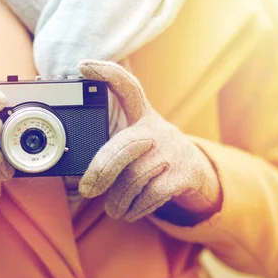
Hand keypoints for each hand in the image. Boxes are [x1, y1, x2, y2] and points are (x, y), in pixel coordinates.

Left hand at [78, 60, 221, 222]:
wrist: (198, 174)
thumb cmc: (151, 156)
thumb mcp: (136, 142)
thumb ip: (111, 150)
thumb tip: (79, 180)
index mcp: (142, 116)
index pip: (126, 86)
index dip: (106, 73)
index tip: (82, 65)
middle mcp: (157, 129)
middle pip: (123, 146)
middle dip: (102, 170)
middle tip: (87, 190)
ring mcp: (173, 151)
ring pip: (134, 178)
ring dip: (118, 200)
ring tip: (112, 208)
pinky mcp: (185, 174)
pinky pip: (151, 195)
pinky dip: (136, 208)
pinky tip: (129, 212)